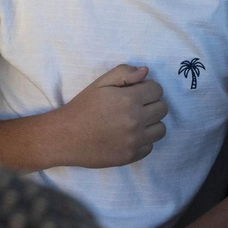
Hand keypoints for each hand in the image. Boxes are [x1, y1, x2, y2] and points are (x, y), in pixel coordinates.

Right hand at [48, 64, 167, 168]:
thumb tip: (146, 71)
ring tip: (135, 121)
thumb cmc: (83, 107)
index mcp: (129, 100)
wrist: (65, 136)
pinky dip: (143, 140)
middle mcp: (135, 121)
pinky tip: (129, 135)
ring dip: (151, 123)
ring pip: (161, 129)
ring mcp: (133, 141)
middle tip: (135, 106)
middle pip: (162, 109)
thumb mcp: (100, 83)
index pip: (158, 90)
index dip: (147, 88)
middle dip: (151, 104)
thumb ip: (124, 73)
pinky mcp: (130, 156)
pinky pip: (150, 146)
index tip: (136, 92)